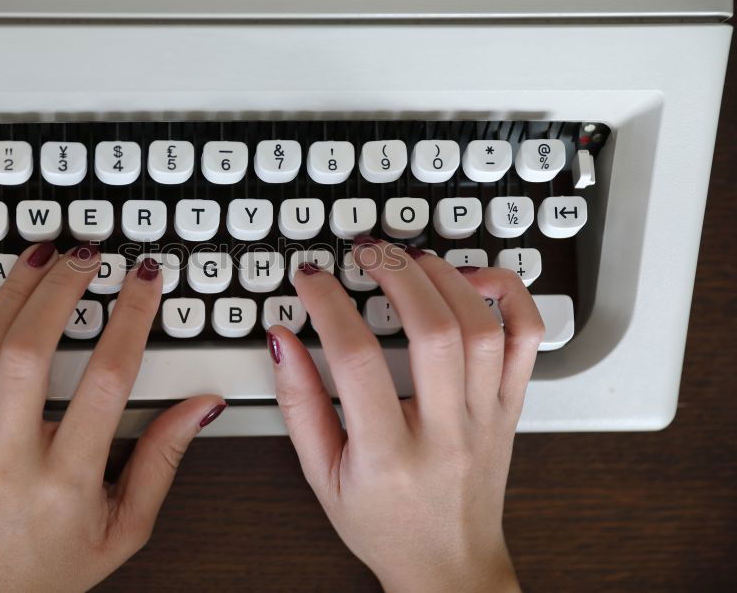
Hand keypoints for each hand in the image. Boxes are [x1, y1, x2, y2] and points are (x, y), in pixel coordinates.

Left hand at [0, 243, 224, 591]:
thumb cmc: (50, 572)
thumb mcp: (126, 529)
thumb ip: (163, 461)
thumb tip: (199, 406)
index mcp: (67, 481)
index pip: (108, 380)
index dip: (131, 316)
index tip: (143, 280)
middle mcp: (10, 459)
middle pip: (32, 351)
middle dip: (63, 288)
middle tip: (86, 255)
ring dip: (13, 294)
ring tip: (40, 259)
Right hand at [267, 238, 543, 592]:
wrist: (450, 564)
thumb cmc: (385, 525)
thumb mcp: (321, 476)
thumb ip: (299, 405)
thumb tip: (283, 340)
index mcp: (389, 454)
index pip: (357, 359)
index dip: (328, 304)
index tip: (311, 278)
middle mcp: (446, 432)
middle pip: (433, 329)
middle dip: (393, 272)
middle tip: (364, 251)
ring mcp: (486, 416)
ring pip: (483, 326)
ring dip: (445, 276)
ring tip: (410, 259)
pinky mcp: (511, 406)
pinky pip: (528, 339)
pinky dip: (509, 295)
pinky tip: (474, 280)